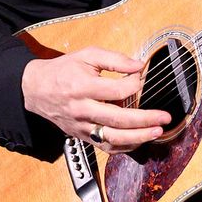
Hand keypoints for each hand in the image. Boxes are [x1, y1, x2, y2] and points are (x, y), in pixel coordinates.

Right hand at [21, 47, 170, 152]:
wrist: (36, 89)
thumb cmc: (63, 70)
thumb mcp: (87, 55)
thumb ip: (114, 59)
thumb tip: (138, 65)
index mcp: (83, 87)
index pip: (116, 91)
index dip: (134, 84)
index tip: (141, 77)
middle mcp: (82, 110)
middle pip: (117, 119)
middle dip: (145, 120)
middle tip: (164, 118)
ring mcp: (82, 126)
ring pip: (112, 138)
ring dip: (138, 138)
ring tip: (156, 132)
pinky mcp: (82, 136)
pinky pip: (105, 147)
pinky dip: (124, 147)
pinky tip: (139, 140)